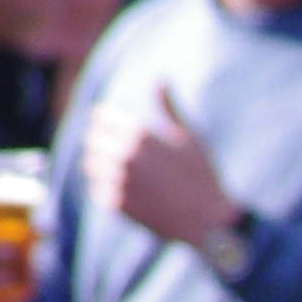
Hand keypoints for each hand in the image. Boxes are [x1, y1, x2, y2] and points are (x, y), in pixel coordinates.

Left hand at [82, 86, 236, 249]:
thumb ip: (169, 106)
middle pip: (92, 139)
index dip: (105, 120)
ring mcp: (119, 181)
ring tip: (116, 172)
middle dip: (101, 143)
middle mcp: (124, 155)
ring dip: (100, 167)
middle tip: (114, 152)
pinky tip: (123, 193)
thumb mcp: (190, 137)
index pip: (101, 116)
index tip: (111, 128)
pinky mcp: (118, 206)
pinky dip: (105, 190)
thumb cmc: (204, 178)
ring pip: (90, 165)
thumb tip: (161, 77)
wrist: (211, 225)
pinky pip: (97, 191)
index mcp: (139, 133)